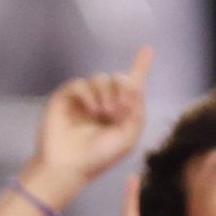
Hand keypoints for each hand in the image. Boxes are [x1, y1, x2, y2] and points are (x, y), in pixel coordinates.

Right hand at [34, 46, 153, 195]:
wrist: (69, 166)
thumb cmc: (98, 158)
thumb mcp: (127, 139)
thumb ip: (136, 113)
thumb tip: (136, 86)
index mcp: (120, 113)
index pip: (131, 85)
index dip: (140, 66)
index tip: (148, 48)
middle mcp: (104, 102)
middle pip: (118, 78)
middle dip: (122, 88)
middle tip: (118, 109)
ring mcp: (85, 99)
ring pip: (100, 77)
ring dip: (106, 93)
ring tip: (103, 113)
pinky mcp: (67, 96)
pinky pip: (81, 82)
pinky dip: (89, 94)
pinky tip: (92, 110)